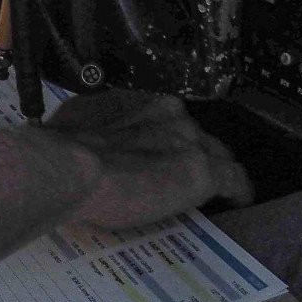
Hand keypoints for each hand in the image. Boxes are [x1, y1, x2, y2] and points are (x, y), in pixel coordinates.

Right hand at [33, 89, 251, 231]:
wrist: (68, 168)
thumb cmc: (63, 148)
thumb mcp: (81, 126)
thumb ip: (99, 129)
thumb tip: (89, 141)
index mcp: (142, 101)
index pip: (169, 120)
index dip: (167, 140)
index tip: (160, 155)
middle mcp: (171, 114)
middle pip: (195, 136)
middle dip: (190, 153)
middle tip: (176, 176)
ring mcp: (190, 142)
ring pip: (217, 155)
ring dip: (211, 170)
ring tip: (206, 191)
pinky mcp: (203, 172)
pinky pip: (234, 180)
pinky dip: (237, 190)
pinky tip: (239, 201)